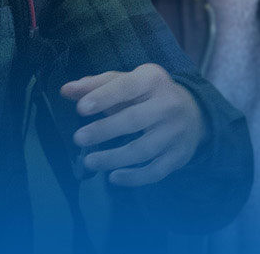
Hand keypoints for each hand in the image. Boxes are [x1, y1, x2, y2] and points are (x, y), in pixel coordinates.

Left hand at [60, 62, 205, 186]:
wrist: (194, 113)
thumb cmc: (148, 96)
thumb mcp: (127, 82)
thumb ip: (96, 85)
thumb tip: (65, 91)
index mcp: (153, 80)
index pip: (127, 87)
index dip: (104, 98)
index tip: (80, 108)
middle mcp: (168, 104)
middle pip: (134, 120)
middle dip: (104, 130)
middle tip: (78, 138)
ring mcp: (175, 132)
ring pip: (143, 149)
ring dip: (113, 158)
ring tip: (89, 161)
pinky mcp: (179, 155)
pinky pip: (156, 171)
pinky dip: (134, 178)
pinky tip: (114, 177)